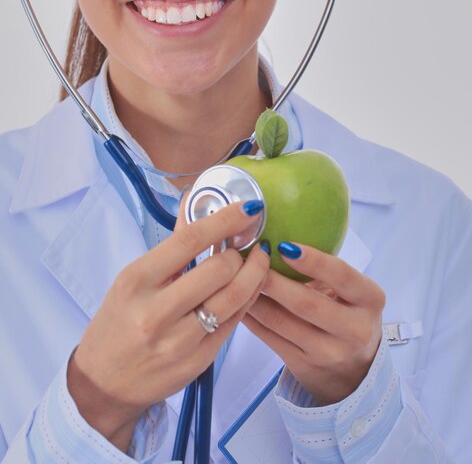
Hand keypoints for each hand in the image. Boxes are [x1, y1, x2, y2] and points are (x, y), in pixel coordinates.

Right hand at [67, 199, 269, 449]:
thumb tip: (196, 199)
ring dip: (255, 272)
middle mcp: (156, 311)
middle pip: (220, 269)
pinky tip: (250, 286)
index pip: (190, 240)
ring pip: (235, 297)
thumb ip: (172, 241)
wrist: (104, 382)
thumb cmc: (119, 320)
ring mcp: (179, 340)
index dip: (226, 219)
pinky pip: (235, 322)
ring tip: (258, 260)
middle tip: (243, 245)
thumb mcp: (134, 278)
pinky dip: (249, 297)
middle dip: (240, 252)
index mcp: (137, 280)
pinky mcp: (198, 361)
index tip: (249, 208)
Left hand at [243, 242, 384, 405]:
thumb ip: (326, 269)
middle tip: (249, 260)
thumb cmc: (347, 312)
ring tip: (236, 276)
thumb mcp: (353, 291)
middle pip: (306, 303)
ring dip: (254, 297)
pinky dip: (250, 317)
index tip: (285, 245)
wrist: (353, 369)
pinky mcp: (303, 365)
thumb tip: (280, 236)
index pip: (342, 275)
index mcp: (370, 299)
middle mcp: (354, 329)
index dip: (314, 260)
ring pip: (281, 322)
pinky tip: (236, 299)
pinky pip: (269, 337)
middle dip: (273, 281)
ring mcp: (328, 352)